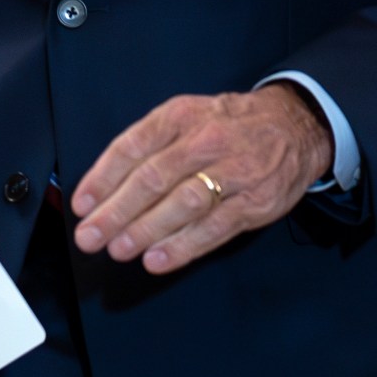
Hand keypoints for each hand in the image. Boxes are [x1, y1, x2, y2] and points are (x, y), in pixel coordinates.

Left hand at [71, 85, 333, 274]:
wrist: (294, 125)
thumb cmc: (228, 126)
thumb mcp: (187, 117)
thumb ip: (149, 146)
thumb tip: (104, 189)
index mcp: (181, 116)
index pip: (133, 146)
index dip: (103, 178)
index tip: (82, 205)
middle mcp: (206, 140)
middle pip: (153, 178)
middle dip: (116, 211)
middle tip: (90, 236)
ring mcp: (233, 171)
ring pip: (182, 203)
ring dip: (146, 230)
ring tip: (119, 249)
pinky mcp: (254, 202)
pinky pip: (213, 227)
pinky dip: (183, 246)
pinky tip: (157, 259)